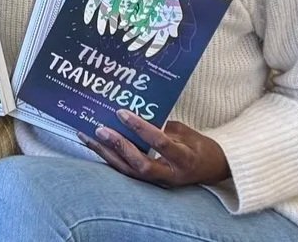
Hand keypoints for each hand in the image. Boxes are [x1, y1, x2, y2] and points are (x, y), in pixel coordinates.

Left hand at [85, 112, 228, 187]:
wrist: (211, 171)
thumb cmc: (200, 148)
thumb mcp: (188, 133)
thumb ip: (164, 126)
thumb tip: (137, 114)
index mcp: (184, 159)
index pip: (160, 143)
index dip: (140, 128)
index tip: (122, 112)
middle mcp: (170, 175)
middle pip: (140, 165)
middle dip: (118, 146)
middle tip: (99, 129)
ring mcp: (158, 182)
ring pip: (128, 171)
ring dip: (105, 153)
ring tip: (85, 136)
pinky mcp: (149, 184)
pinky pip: (126, 172)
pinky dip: (109, 158)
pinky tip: (94, 146)